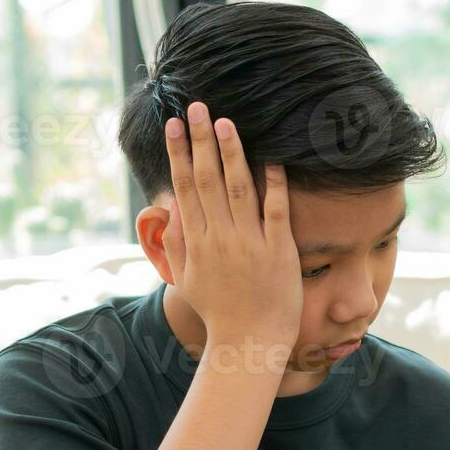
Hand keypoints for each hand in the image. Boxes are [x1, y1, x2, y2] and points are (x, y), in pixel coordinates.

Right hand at [162, 102, 300, 348]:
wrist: (249, 342)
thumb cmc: (219, 313)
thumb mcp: (187, 279)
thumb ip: (179, 243)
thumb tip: (171, 210)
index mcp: (197, 242)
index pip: (185, 187)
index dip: (179, 154)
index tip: (174, 126)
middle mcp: (220, 237)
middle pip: (208, 179)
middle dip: (200, 140)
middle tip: (195, 106)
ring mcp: (250, 243)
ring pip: (238, 187)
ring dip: (232, 152)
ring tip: (226, 122)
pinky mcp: (278, 250)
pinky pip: (276, 210)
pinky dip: (274, 183)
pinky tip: (271, 157)